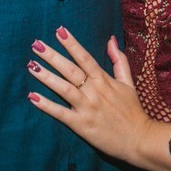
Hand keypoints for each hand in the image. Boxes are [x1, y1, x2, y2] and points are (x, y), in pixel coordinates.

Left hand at [27, 28, 156, 162]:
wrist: (139, 139)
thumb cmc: (133, 111)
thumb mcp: (128, 82)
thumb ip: (119, 60)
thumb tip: (111, 40)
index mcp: (104, 80)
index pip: (85, 57)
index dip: (71, 44)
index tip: (59, 30)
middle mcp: (94, 91)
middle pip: (70, 70)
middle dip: (52, 56)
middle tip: (36, 44)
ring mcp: (87, 108)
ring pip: (64, 89)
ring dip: (46, 77)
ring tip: (31, 65)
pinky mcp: (82, 125)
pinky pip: (61, 114)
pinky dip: (47, 105)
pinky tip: (33, 97)